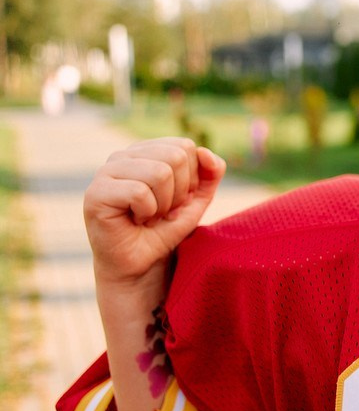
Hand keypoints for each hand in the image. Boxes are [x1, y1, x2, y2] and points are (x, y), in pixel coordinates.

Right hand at [84, 138, 224, 286]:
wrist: (142, 264)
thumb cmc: (165, 229)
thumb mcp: (196, 199)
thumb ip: (210, 173)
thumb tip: (205, 152)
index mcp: (146, 151)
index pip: (184, 146)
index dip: (190, 179)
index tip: (176, 200)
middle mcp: (124, 156)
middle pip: (175, 157)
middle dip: (179, 192)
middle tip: (163, 211)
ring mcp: (106, 171)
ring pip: (160, 173)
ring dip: (163, 204)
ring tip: (149, 216)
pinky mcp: (96, 192)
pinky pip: (139, 192)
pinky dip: (147, 212)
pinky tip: (135, 221)